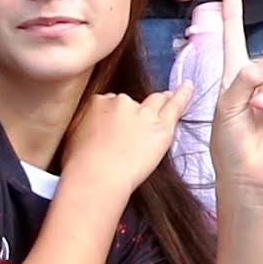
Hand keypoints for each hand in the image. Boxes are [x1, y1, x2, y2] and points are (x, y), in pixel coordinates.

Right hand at [61, 78, 191, 203]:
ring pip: (155, 101)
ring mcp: (144, 113)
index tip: (115, 126)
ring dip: (160, 101)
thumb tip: (90, 123)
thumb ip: (84, 122)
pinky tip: (189, 86)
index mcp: (99, 102)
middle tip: (134, 128)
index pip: (111, 102)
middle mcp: (123, 102)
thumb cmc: (79, 164)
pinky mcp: (162, 127)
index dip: (114, 115)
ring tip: (167, 97)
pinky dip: (184, 95)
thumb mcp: (73, 134)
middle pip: (132, 102)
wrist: (97, 177)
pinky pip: (176, 107)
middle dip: (134, 112)